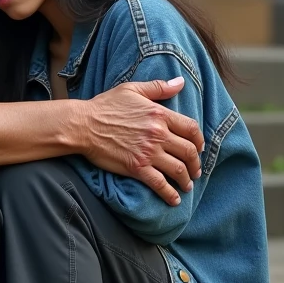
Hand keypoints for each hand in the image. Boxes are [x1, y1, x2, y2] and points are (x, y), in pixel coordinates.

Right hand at [83, 77, 203, 205]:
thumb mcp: (132, 89)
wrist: (84, 125)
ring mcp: (148, 152)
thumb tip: (180, 82)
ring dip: (186, 180)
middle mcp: (158, 134)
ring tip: (187, 185)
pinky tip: (174, 200)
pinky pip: (159, 184)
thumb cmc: (105, 106)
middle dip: (195, 164)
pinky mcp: (136, 168)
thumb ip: (158, 87)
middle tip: (195, 170)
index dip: (199, 141)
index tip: (199, 148)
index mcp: (159, 114)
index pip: (191, 129)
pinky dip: (169, 194)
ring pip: (178, 169)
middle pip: (189, 152)